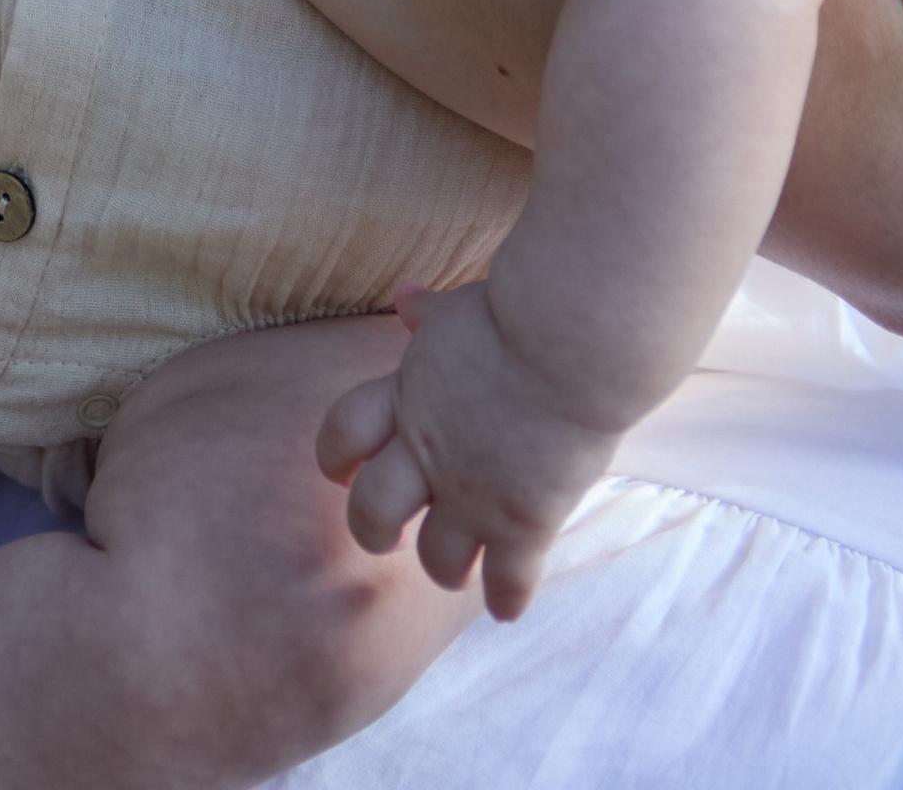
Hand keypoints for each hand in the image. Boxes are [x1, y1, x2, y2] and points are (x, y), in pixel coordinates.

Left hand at [318, 282, 622, 623]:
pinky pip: (506, 581)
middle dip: (374, 531)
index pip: (342, 433)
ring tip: (455, 573)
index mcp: (406, 395)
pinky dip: (505, 599)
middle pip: (372, 511)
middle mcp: (428, 452)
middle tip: (389, 538)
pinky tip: (506, 608)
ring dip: (444, 569)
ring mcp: (473, 494)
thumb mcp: (459, 310)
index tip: (341, 471)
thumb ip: (429, 314)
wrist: (566, 341)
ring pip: (436, 558)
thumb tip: (405, 294)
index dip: (336, 457)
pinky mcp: (522, 522)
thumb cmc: (515, 314)